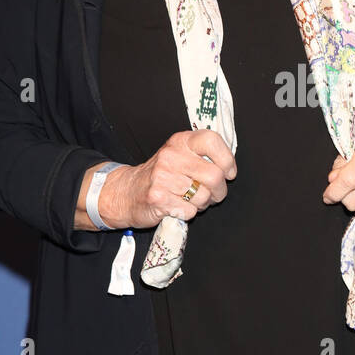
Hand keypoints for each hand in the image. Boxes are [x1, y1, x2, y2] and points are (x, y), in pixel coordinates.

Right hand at [98, 129, 236, 229]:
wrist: (125, 192)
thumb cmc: (160, 175)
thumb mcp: (178, 155)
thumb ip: (202, 155)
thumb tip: (229, 165)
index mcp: (180, 141)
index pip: (212, 140)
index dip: (227, 159)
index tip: (228, 172)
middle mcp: (171, 156)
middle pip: (214, 175)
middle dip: (219, 191)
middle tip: (213, 194)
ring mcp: (162, 177)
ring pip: (203, 196)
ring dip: (203, 204)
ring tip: (190, 200)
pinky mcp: (158, 198)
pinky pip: (190, 211)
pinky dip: (188, 213)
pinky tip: (178, 206)